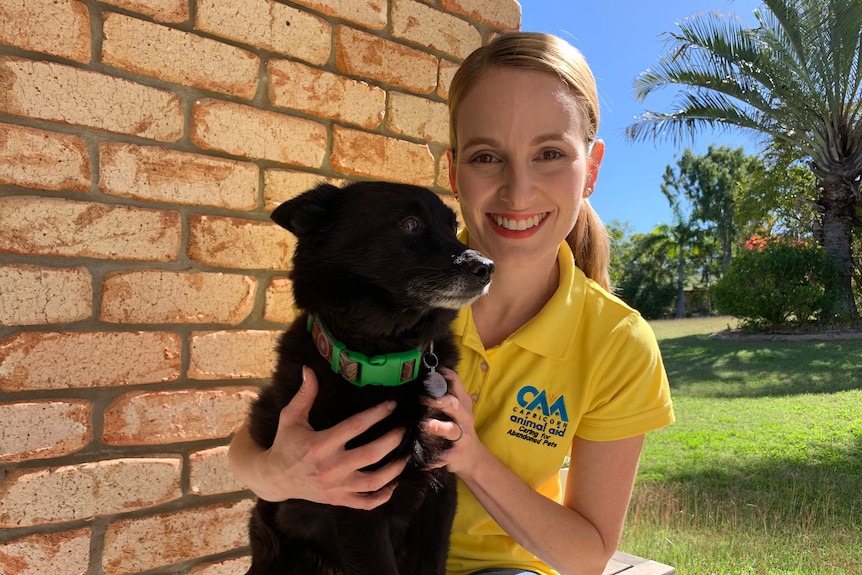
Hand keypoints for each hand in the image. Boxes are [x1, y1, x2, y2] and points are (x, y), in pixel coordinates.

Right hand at [253, 366, 407, 508]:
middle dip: (392, 440)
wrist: (274, 479)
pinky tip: (393, 483)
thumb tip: (309, 370)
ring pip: (374, 481)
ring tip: (405, 456)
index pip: (356, 426)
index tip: (392, 405)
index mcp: (321, 444)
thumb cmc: (285, 444)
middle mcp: (330, 467)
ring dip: (394, 470)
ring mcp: (336, 487)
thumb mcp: (290, 418)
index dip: (377, 414)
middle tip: (404, 430)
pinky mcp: (338, 500)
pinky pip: (366, 502)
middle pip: (371, 454)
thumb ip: (304, 395)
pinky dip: (383, 496)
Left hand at [421, 367, 479, 475]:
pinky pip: (446, 456)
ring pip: (451, 429)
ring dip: (439, 427)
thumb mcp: (457, 409)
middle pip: (453, 404)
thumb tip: (423, 375)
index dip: (443, 376)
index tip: (427, 372)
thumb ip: (445, 394)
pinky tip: (423, 462)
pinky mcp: (457, 453)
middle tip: (421, 398)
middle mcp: (465, 416)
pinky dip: (435, 459)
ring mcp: (462, 435)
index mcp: (463, 402)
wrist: (473, 457)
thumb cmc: (459, 428)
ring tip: (427, 425)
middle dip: (438, 400)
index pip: (455, 383)